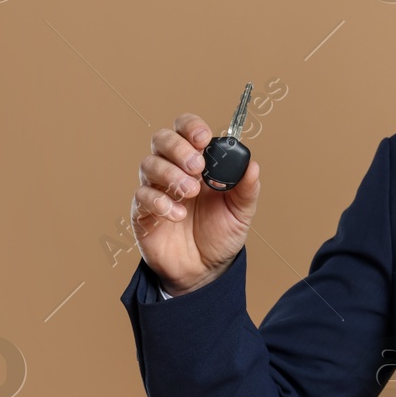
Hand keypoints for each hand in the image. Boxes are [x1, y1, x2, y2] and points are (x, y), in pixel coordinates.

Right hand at [132, 113, 259, 295]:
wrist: (205, 269)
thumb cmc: (220, 234)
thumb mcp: (241, 212)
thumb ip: (247, 189)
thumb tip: (253, 165)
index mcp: (198, 162)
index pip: (186, 130)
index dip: (191, 127)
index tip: (203, 139)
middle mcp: (173, 169)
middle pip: (162, 140)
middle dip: (179, 148)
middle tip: (198, 167)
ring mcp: (156, 189)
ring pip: (149, 164)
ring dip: (171, 174)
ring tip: (191, 193)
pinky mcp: (143, 212)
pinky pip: (142, 196)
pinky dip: (160, 202)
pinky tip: (178, 214)